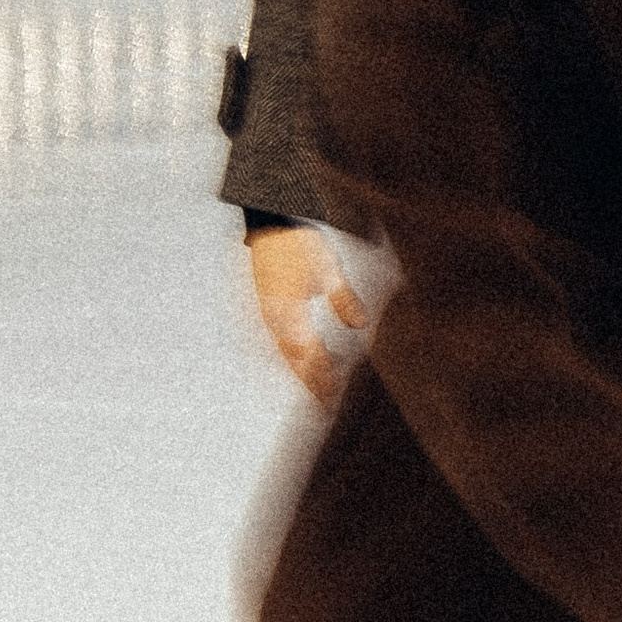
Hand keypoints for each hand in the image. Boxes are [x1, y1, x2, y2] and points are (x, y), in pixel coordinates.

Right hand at [248, 223, 369, 407]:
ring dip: (298, 370)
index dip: (322, 377)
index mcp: (290, 314)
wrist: (273, 221)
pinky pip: (273, 339)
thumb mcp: (331, 272)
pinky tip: (296, 358)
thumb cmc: (301, 243)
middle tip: (325, 399)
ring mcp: (265, 313)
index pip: (309, 356)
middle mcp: (274, 319)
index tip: (333, 394)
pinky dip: (286, 353)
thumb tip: (359, 324)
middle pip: (292, 360)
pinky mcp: (262, 306)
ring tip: (314, 384)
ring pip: (281, 352)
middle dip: (309, 381)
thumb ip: (344, 301)